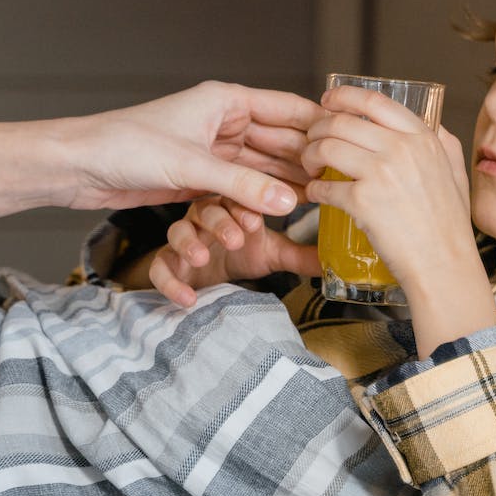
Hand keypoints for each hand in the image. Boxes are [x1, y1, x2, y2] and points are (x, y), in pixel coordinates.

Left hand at [59, 82, 321, 213]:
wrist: (76, 167)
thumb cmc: (124, 147)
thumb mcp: (191, 167)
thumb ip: (242, 186)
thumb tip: (289, 203)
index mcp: (225, 100)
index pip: (287, 109)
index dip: (319, 127)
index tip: (349, 147)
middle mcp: (222, 121)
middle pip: (278, 143)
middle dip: (303, 166)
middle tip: (335, 187)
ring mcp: (211, 150)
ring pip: (258, 171)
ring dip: (274, 191)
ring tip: (304, 210)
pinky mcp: (198, 177)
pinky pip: (235, 189)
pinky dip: (248, 204)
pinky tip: (265, 219)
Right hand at [148, 195, 323, 306]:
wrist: (207, 274)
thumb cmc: (240, 254)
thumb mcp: (271, 253)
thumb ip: (300, 255)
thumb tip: (335, 260)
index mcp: (231, 207)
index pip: (235, 198)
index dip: (243, 208)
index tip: (257, 222)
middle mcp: (203, 217)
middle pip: (206, 210)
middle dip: (220, 223)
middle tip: (236, 239)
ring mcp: (182, 239)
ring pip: (178, 233)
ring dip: (189, 244)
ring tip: (202, 258)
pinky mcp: (166, 262)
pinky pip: (160, 268)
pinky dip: (170, 282)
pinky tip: (186, 297)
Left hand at [301, 85, 474, 290]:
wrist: (444, 265)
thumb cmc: (449, 226)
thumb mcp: (455, 172)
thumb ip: (443, 143)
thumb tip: (432, 124)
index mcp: (423, 138)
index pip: (373, 101)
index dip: (343, 96)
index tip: (327, 101)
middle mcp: (402, 148)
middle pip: (342, 122)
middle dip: (317, 129)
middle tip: (311, 142)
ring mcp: (381, 173)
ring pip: (326, 148)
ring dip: (309, 156)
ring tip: (310, 168)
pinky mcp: (363, 201)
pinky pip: (324, 186)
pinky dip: (313, 189)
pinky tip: (315, 195)